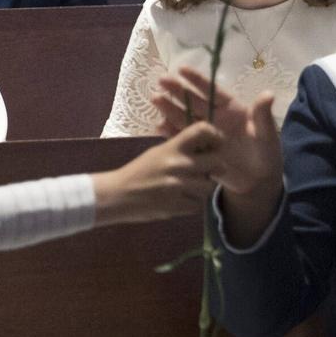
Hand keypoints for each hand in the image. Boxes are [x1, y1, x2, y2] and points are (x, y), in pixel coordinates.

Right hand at [94, 120, 226, 224]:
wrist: (118, 195)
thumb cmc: (140, 171)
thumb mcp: (159, 152)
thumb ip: (182, 149)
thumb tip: (208, 147)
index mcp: (173, 147)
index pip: (202, 130)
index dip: (216, 135)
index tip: (216, 144)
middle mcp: (178, 164)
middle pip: (217, 162)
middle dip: (216, 168)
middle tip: (208, 170)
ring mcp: (178, 186)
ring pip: (209, 186)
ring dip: (202, 188)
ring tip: (189, 187)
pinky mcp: (176, 206)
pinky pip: (198, 204)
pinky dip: (192, 204)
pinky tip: (180, 200)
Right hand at [152, 66, 279, 195]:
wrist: (258, 181)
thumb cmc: (266, 154)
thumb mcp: (267, 135)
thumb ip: (263, 116)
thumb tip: (268, 94)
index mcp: (232, 109)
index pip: (213, 91)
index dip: (198, 80)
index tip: (182, 69)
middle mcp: (216, 118)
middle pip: (194, 101)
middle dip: (178, 90)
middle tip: (161, 80)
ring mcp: (205, 134)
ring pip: (185, 117)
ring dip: (170, 108)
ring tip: (155, 99)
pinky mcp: (198, 150)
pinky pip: (182, 139)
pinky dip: (171, 133)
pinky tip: (159, 127)